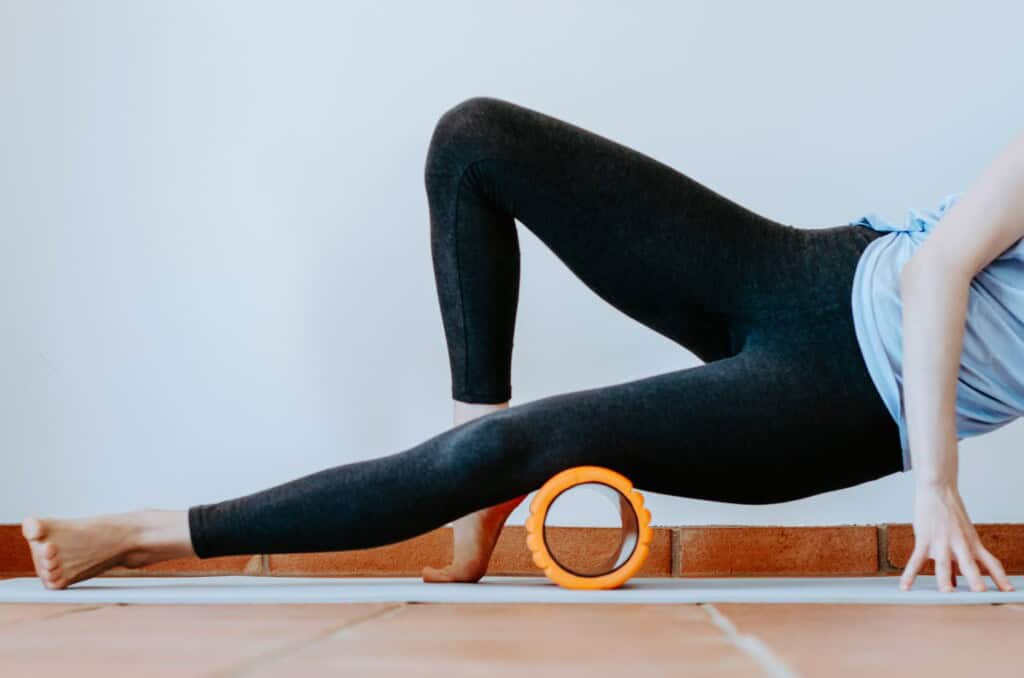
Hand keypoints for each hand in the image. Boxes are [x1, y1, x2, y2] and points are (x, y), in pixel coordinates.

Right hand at [899, 482, 1014, 591]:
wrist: (938, 490)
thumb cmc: (950, 513)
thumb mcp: (962, 534)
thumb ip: (958, 557)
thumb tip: (954, 578)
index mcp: (973, 543)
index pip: (992, 563)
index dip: (1000, 578)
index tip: (1008, 591)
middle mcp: (960, 543)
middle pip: (969, 564)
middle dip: (974, 579)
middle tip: (980, 592)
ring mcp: (942, 541)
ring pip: (943, 563)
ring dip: (945, 578)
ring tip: (947, 592)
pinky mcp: (925, 538)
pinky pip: (916, 559)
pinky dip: (910, 573)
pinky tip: (905, 585)